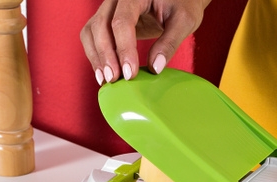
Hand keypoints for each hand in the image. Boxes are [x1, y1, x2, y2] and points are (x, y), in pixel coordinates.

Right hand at [80, 0, 209, 84]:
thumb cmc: (183, 4)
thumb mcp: (184, 20)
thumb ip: (170, 43)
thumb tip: (155, 68)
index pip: (122, 21)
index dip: (124, 48)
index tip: (130, 73)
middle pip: (100, 26)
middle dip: (105, 55)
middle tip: (115, 79)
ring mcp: (109, 8)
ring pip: (91, 32)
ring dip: (96, 57)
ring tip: (106, 80)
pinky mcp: (107, 20)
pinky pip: (92, 37)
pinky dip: (96, 56)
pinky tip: (104, 73)